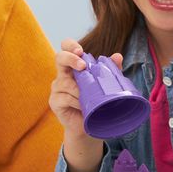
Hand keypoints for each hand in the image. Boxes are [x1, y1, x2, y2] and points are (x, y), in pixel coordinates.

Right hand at [49, 39, 122, 171]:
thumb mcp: (105, 85)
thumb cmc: (97, 102)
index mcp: (73, 66)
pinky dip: (76, 102)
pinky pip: (65, 98)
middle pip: (59, 58)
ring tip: (89, 98)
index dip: (70, 45)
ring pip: (65, 82)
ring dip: (80, 89)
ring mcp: (57, 88)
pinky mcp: (54, 101)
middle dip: (71, 59)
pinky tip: (83, 107)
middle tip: (83, 66)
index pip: (66, 48)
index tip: (80, 50)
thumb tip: (118, 56)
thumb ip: (111, 70)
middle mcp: (63, 74)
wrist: (90, 126)